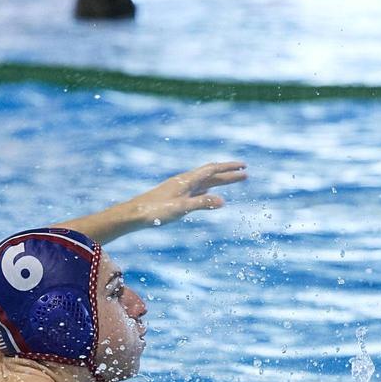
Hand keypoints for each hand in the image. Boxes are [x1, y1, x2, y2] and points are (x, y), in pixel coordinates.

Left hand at [126, 161, 247, 227]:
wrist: (135, 214)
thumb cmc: (155, 211)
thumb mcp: (181, 208)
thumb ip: (202, 204)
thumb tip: (223, 201)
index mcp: (187, 181)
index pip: (212, 170)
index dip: (229, 168)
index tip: (244, 167)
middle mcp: (185, 182)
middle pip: (211, 174)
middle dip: (229, 173)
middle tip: (245, 173)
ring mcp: (182, 189)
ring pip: (206, 181)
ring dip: (221, 180)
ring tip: (234, 180)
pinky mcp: (178, 196)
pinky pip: (199, 189)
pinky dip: (210, 188)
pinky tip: (211, 191)